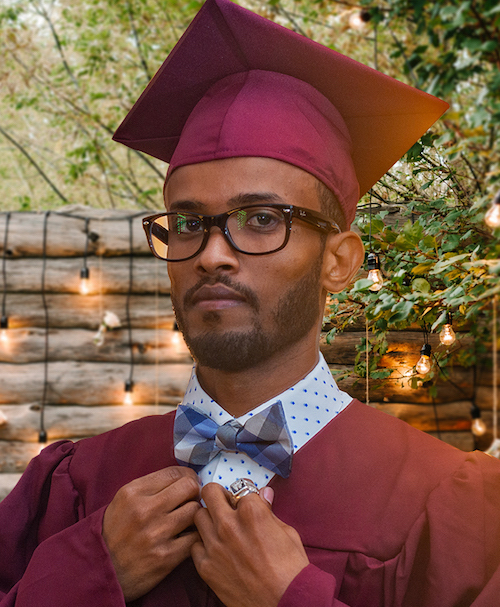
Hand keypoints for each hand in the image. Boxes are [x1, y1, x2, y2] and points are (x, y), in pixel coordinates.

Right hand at [102, 466, 200, 601]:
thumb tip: (183, 478)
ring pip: (195, 511)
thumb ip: (150, 487)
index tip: (189, 482)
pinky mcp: (166, 557)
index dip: (187, 476)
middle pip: (189, 487)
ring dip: (194, 515)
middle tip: (190, 500)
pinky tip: (187, 537)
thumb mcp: (123, 500)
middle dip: (193, 492)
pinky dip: (195, 536)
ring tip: (187, 520)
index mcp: (133, 493)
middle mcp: (144, 510)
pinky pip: (195, 538)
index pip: (174, 472)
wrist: (101, 571)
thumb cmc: (115, 532)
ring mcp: (156, 534)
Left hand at [191, 483, 308, 606]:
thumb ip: (269, 511)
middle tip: (225, 504)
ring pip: (198, 516)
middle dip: (218, 495)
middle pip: (210, 492)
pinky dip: (203, 545)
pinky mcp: (206, 567)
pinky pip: (195, 545)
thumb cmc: (291, 569)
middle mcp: (229, 524)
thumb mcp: (287, 532)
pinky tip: (215, 550)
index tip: (245, 500)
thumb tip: (264, 494)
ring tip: (219, 527)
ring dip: (208, 518)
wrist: (284, 602)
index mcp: (251, 511)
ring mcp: (215, 545)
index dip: (245, 495)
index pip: (239, 487)